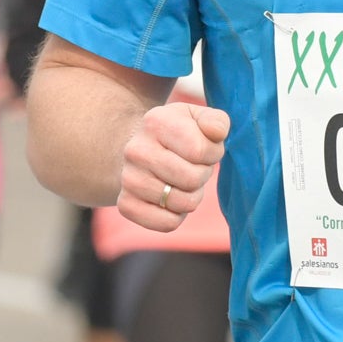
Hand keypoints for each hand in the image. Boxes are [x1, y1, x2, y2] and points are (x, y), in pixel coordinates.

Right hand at [116, 99, 228, 232]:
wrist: (138, 152)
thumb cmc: (178, 135)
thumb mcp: (197, 118)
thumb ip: (216, 120)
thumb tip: (216, 131)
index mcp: (156, 122)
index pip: (200, 150)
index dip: (212, 153)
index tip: (203, 150)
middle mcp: (136, 150)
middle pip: (192, 179)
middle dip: (201, 175)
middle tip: (192, 167)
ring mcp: (128, 179)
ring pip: (183, 203)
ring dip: (191, 196)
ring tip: (181, 182)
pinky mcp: (126, 205)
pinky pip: (167, 223)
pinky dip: (177, 216)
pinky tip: (169, 199)